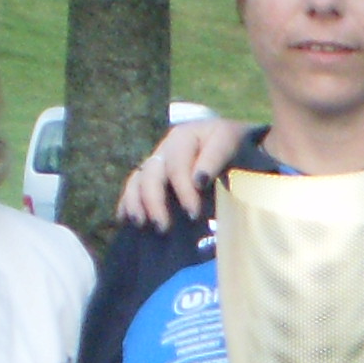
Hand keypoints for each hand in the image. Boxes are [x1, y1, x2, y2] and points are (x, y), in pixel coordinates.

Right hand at [114, 116, 248, 230]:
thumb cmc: (237, 147)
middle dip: (155, 201)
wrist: (239, 145)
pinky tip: (124, 219)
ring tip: (142, 224)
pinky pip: (133, 186)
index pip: (179, 164)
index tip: (192, 213)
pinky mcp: (153, 174)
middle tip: (164, 227)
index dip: (183, 190)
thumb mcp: (231, 145)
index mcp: (187, 135)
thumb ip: (217, 159)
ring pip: (138, 178)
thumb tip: (199, 180)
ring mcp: (158, 160)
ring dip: (137, 202)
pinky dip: (127, 202)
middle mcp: (168, 146)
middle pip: (153, 173)